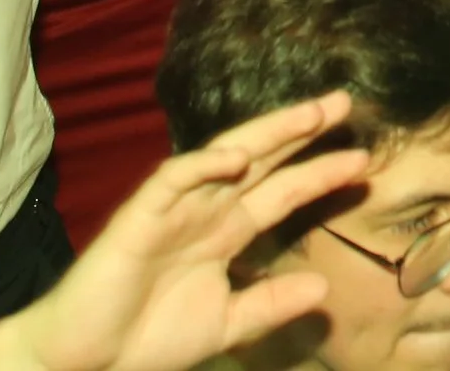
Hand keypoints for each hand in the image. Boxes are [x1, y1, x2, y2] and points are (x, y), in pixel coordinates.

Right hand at [0, 91, 364, 370]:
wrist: (85, 362)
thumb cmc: (147, 339)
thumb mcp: (224, 326)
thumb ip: (268, 304)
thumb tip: (322, 289)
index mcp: (226, 232)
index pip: (282, 192)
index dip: (319, 174)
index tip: (364, 161)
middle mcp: (207, 210)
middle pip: (264, 160)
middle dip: (302, 131)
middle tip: (345, 103)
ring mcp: (175, 207)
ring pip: (227, 155)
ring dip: (268, 134)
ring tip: (310, 115)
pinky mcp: (141, 214)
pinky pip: (176, 178)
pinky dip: (204, 165)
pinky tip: (236, 156)